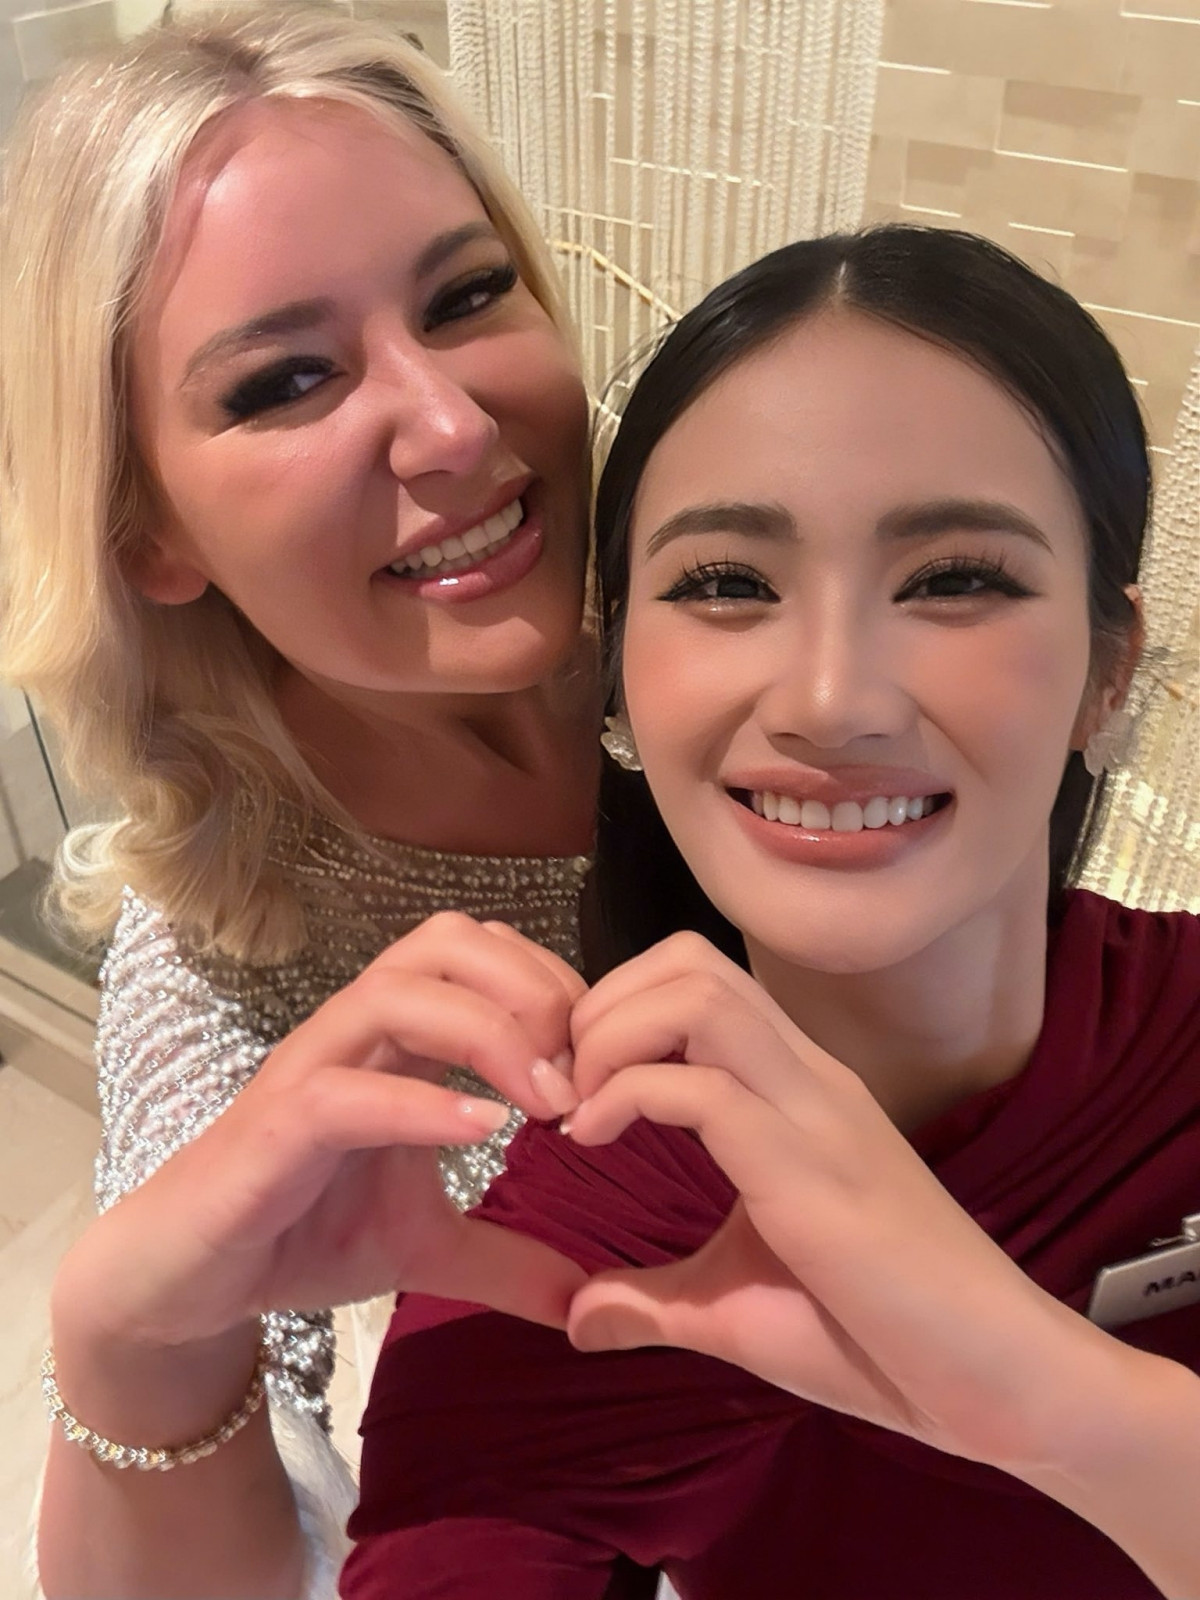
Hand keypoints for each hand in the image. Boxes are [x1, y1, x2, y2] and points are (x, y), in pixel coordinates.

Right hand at [60, 913, 586, 1350]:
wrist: (184, 1283)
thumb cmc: (300, 1234)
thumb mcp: (426, 1248)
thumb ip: (506, 1259)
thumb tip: (585, 1300)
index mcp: (394, 1040)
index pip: (482, 954)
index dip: (554, 986)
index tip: (602, 1059)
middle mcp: (352, 1035)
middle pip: (446, 941)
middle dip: (531, 986)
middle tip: (581, 1069)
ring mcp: (308, 1074)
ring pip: (397, 994)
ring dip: (489, 1034)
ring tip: (548, 1103)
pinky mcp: (270, 1131)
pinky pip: (345, 1094)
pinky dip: (419, 1104)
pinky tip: (482, 1133)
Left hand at [563, 933, 1103, 1472]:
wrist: (999, 1379)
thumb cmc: (881, 1339)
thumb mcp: (738, 1309)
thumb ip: (656, 1301)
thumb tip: (576, 1317)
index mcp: (796, 1091)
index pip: (698, 978)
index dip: (614, 1007)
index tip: (569, 1084)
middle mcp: (807, 1078)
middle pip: (691, 959)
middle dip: (602, 1001)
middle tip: (562, 1083)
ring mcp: (814, 1112)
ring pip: (698, 994)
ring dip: (613, 1032)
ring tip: (579, 1106)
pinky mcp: (811, 1166)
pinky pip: (704, 1085)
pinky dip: (626, 1093)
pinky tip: (594, 1142)